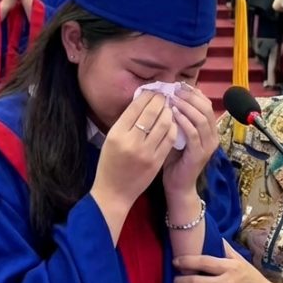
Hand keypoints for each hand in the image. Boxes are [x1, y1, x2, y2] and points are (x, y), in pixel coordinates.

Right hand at [91, 91, 177, 220]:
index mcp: (117, 133)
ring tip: (169, 108)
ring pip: (164, 124)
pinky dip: (173, 127)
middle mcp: (131, 141)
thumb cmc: (109, 163)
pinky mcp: (156, 161)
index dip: (147, 95)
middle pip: (152, 112)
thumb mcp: (111, 139)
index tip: (153, 90)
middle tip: (164, 95)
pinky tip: (172, 123)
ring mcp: (146, 152)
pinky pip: (169, 139)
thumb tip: (142, 101)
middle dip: (160, 100)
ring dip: (169, 112)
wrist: (113, 192)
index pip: (136, 107)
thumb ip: (126, 122)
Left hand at [162, 86, 218, 200]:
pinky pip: (193, 133)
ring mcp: (208, 146)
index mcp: (210, 130)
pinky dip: (183, 121)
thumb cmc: (175, 159)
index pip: (206, 104)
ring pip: (202, 119)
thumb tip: (168, 96)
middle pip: (206, 108)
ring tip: (173, 99)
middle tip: (175, 89)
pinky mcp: (199, 154)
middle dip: (190, 96)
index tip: (179, 84)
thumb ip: (178, 118)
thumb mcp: (177, 134)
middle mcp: (213, 136)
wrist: (178, 185)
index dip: (194, 93)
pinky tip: (172, 114)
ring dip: (186, 106)